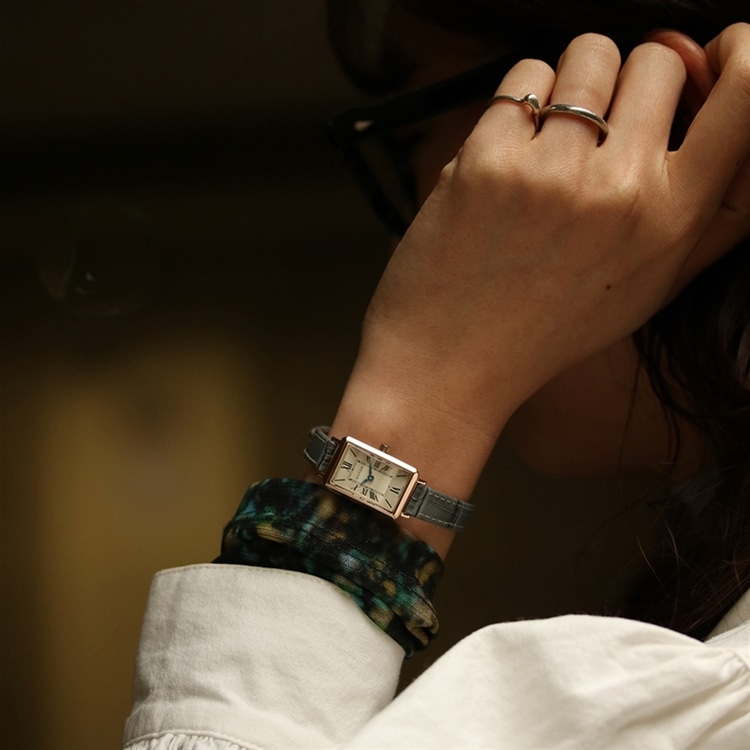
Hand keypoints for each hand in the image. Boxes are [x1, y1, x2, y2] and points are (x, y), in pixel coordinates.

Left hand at [330, 24, 749, 556]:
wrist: (449, 364)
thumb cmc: (543, 331)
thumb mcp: (648, 289)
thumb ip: (707, 215)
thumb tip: (738, 131)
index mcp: (672, 220)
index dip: (741, 53)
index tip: (710, 62)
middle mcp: (620, 188)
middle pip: (658, 59)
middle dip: (631, 84)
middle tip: (601, 131)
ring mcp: (551, 170)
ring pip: (589, 55)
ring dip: (573, 88)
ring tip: (552, 143)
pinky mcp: (488, 158)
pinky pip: (523, 77)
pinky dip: (519, 104)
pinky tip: (509, 153)